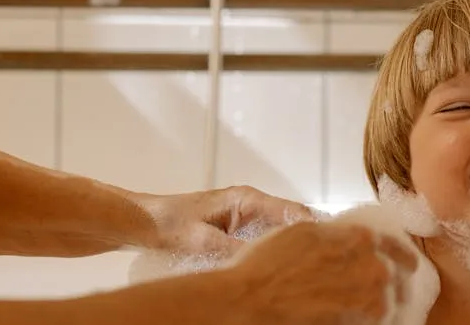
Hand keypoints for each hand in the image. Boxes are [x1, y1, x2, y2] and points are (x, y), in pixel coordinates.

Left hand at [135, 185, 315, 255]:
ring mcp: (245, 217)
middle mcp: (250, 204)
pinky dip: (273, 253)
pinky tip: (278, 270)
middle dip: (305, 241)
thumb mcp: (203, 241)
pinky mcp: (237, 230)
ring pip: (279, 233)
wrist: (143, 222)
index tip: (326, 248)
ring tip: (303, 269)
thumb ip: (235, 250)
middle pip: (291, 222)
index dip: (312, 229)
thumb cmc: (168, 223)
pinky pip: (264, 240)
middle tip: (319, 263)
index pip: (292, 211)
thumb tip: (263, 263)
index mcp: (247, 199)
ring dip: (290, 248)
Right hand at [226, 222, 419, 324]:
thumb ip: (333, 233)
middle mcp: (372, 270)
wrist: (248, 303)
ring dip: (377, 303)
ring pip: (386, 303)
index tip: (404, 260)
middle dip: (389, 281)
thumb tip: (344, 236)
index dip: (399, 253)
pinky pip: (372, 322)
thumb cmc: (265, 267)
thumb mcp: (301, 232)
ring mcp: (368, 303)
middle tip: (372, 286)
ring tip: (357, 305)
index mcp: (360, 240)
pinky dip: (365, 320)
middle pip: (396, 277)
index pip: (395, 246)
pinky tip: (348, 317)